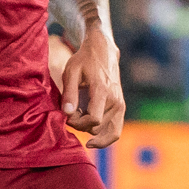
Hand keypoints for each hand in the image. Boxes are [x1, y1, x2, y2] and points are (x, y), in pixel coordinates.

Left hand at [60, 27, 124, 148]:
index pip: (94, 119)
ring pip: (105, 133)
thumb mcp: (71, 72)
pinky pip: (115, 132)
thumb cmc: (84, 60)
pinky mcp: (121, 108)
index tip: (68, 114)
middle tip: (72, 113)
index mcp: (102, 90)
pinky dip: (103, 137)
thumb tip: (67, 113)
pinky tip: (90, 134)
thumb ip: (69, 93)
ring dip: (90, 130)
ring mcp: (120, 106)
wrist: (104, 51)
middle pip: (97, 128)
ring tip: (80, 118)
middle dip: (81, 125)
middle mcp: (115, 100)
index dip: (77, 122)